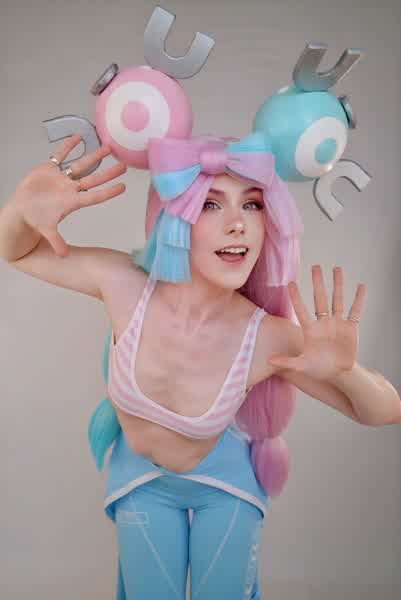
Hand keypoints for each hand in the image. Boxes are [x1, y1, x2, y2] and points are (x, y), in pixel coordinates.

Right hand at [13, 134, 126, 256]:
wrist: (22, 211)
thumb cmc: (36, 220)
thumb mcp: (46, 230)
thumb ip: (56, 241)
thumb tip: (63, 256)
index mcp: (72, 202)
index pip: (94, 196)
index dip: (108, 192)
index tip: (123, 187)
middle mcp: (70, 189)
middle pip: (93, 179)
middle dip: (109, 172)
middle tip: (124, 165)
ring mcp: (62, 178)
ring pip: (81, 165)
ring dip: (94, 156)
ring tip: (108, 147)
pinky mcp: (49, 169)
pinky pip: (60, 155)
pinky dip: (68, 146)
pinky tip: (78, 136)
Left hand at [268, 265, 366, 380]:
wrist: (337, 373)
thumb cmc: (317, 369)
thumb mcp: (301, 365)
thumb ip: (287, 362)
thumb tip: (269, 361)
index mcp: (310, 330)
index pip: (301, 309)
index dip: (296, 297)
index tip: (291, 283)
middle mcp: (323, 322)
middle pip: (320, 299)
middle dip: (318, 283)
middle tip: (316, 266)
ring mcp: (337, 323)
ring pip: (337, 300)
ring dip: (338, 285)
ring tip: (337, 268)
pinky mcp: (350, 328)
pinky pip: (355, 311)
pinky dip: (359, 300)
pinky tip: (361, 286)